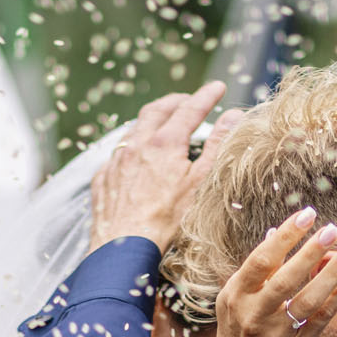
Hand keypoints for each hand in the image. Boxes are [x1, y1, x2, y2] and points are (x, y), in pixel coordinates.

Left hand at [88, 81, 239, 252]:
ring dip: (150, 123)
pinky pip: (116, 155)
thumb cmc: (167, 221)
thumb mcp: (200, 182)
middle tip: (188, 101)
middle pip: (156, 111)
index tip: (218, 87)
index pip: (189, 110)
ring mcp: (116, 161)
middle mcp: (136, 145)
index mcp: (164, 144)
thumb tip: (234, 116)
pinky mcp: (102, 179)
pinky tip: (136, 158)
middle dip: (174, 101)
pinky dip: (130, 148)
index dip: (206, 97)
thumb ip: (217, 146)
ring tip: (162, 125)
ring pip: (133, 130)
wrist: (125, 248)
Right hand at [204, 206, 336, 336]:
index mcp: (235, 296)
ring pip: (309, 299)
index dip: (286, 236)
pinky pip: (323, 316)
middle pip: (286, 279)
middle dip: (310, 251)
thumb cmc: (239, 331)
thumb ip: (258, 270)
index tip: (307, 214)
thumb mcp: (236, 300)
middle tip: (332, 229)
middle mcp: (254, 315)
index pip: (262, 260)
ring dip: (332, 272)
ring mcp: (277, 333)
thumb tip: (276, 231)